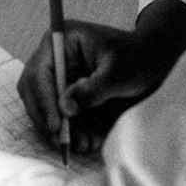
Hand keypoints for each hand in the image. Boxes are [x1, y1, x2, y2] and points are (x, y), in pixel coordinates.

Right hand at [18, 21, 157, 155]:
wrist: (152, 61)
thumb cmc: (136, 59)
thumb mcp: (117, 74)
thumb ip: (92, 90)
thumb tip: (66, 109)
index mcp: (62, 40)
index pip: (41, 71)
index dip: (44, 100)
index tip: (56, 126)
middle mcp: (54, 56)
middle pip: (33, 89)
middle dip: (46, 117)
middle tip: (62, 142)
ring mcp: (59, 74)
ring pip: (43, 104)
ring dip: (56, 128)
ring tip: (80, 145)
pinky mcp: (66, 91)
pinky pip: (58, 114)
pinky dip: (68, 130)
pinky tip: (86, 141)